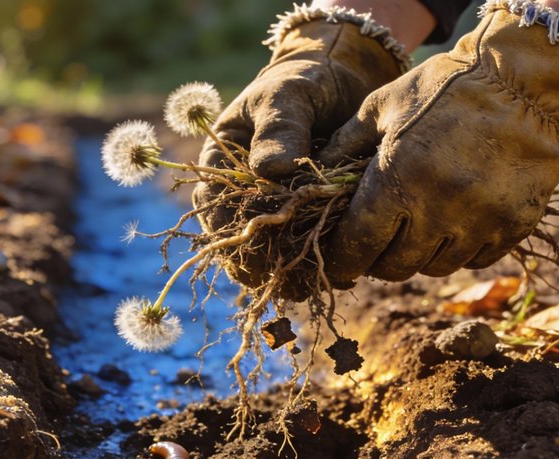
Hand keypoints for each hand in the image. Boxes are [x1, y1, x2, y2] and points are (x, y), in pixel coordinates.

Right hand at [192, 6, 407, 288]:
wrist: (342, 79)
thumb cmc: (305, 80)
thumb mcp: (287, 94)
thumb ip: (279, 126)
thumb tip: (272, 169)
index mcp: (222, 165)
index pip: (215, 210)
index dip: (234, 235)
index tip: (262, 249)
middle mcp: (243, 195)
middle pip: (241, 244)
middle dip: (264, 265)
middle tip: (293, 278)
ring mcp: (276, 210)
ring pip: (273, 257)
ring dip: (292, 272)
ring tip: (319, 280)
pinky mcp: (309, 218)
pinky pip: (307, 251)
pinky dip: (320, 263)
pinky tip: (343, 271)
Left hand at [316, 1, 558, 284]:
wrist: (529, 81)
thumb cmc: (447, 86)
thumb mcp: (384, 105)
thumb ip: (345, 145)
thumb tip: (312, 179)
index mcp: (397, 179)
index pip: (358, 244)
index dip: (342, 261)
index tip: (337, 267)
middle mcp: (437, 209)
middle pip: (395, 266)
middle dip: (379, 261)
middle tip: (379, 244)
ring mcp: (480, 221)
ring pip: (436, 267)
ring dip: (420, 255)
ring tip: (419, 230)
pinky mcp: (514, 226)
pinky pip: (476, 260)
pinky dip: (461, 250)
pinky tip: (457, 224)